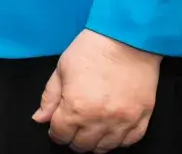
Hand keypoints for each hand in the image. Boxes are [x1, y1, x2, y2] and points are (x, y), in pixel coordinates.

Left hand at [33, 29, 159, 150]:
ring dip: (95, 141)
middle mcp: (99, 119)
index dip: (56, 131)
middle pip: (82, 145)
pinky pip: (130, 141)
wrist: (127, 38)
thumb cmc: (93, 49)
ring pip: (105, 148)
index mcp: (76, 107)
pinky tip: (112, 129)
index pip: (60, 135)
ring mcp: (123, 121)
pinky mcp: (142, 117)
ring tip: (92, 128)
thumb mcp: (62, 69)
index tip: (58, 125)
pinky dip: (119, 140)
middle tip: (74, 127)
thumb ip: (49, 98)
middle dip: (74, 138)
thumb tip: (40, 118)